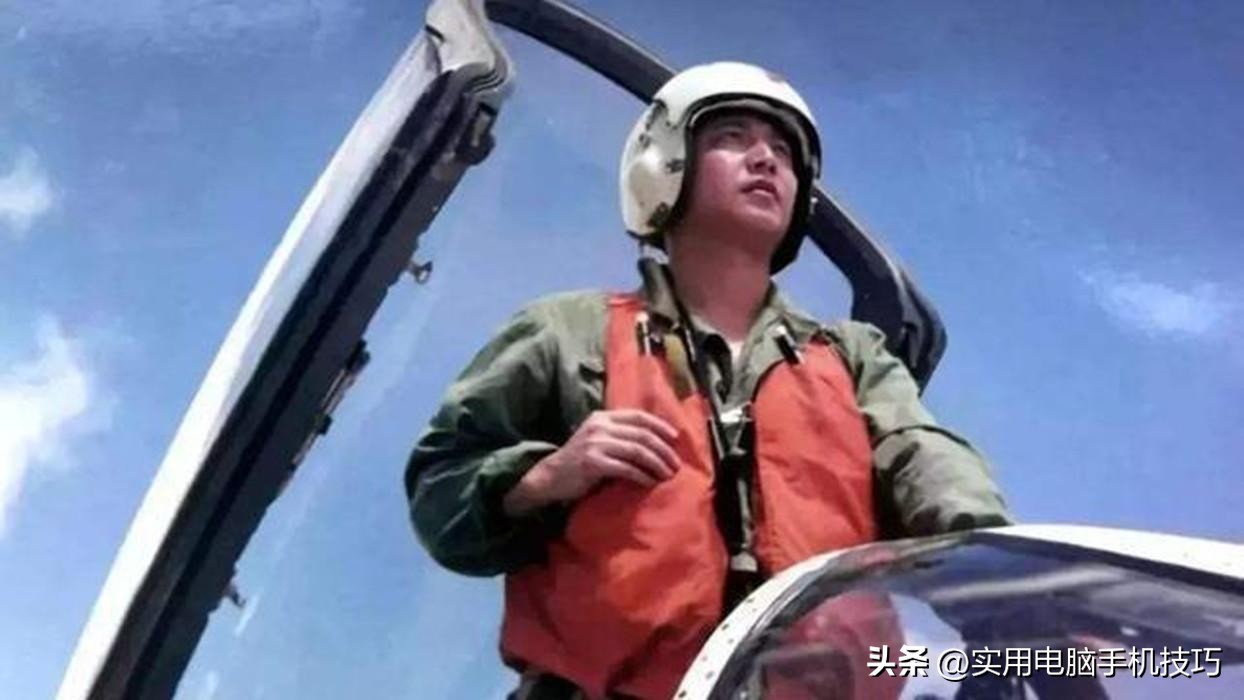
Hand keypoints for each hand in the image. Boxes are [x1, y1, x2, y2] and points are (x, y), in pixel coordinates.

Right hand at [503, 409, 679, 516]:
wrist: (551, 476)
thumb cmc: (578, 460)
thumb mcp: (597, 438)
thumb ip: (618, 434)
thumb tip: (654, 440)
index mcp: (602, 417)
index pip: (638, 416)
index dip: (660, 426)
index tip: (675, 438)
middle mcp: (599, 427)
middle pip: (641, 434)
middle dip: (663, 449)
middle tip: (676, 463)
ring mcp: (595, 444)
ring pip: (637, 451)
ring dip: (657, 464)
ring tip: (668, 474)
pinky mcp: (593, 463)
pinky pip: (626, 468)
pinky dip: (642, 476)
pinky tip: (650, 482)